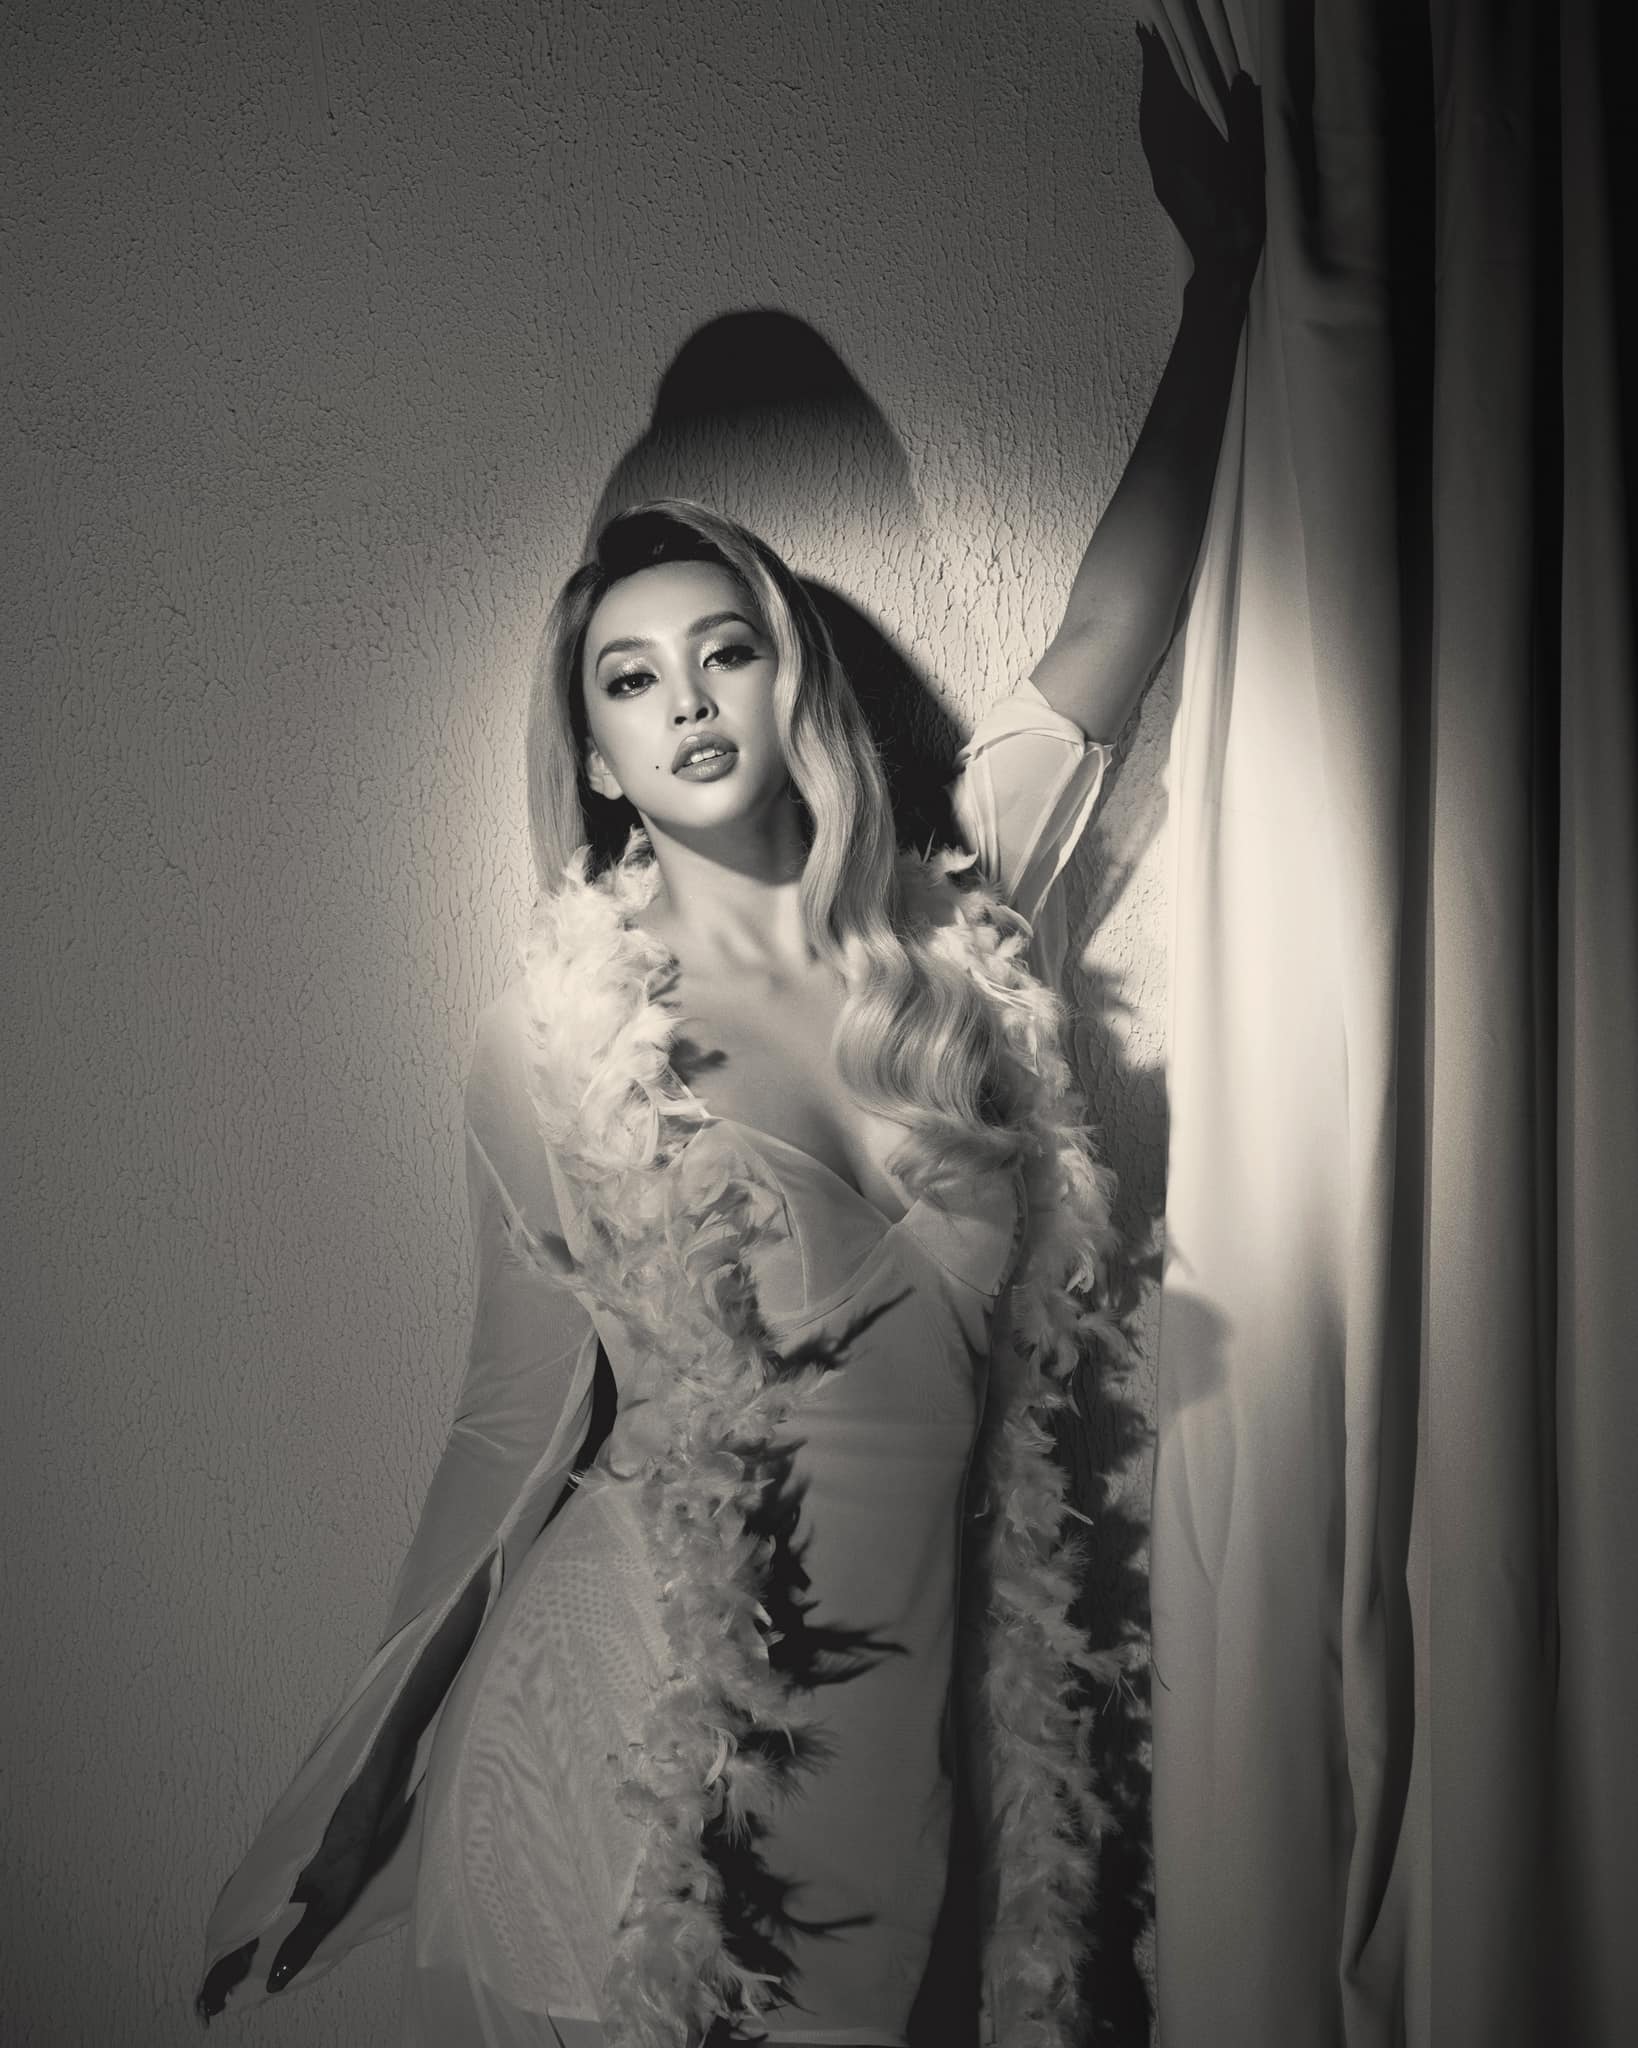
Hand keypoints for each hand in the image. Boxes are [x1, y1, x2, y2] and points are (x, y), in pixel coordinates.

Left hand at [1136, 23, 1264, 294]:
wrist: (1223, 264)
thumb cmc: (1241, 215)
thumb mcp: (1252, 162)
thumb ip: (1245, 119)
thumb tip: (1240, 80)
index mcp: (1184, 149)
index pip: (1163, 96)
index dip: (1155, 65)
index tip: (1147, 36)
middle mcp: (1164, 161)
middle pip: (1150, 108)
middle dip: (1149, 74)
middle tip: (1145, 41)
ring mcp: (1162, 176)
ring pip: (1148, 126)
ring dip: (1149, 95)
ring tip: (1152, 70)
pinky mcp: (1165, 188)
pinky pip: (1152, 143)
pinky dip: (1153, 118)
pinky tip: (1160, 115)